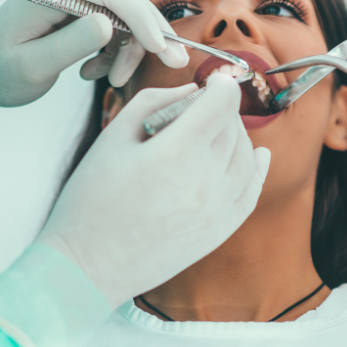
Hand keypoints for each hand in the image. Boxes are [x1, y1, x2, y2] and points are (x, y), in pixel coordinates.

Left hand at [0, 0, 187, 107]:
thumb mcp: (30, 67)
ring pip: (122, 13)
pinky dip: (113, 49)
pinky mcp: (76, 7)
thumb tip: (108, 25)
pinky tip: (94, 71)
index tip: (162, 48)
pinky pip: (112, 23)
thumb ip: (69, 44)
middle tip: (175, 62)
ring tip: (111, 79)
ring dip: (128, 48)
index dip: (140, 16)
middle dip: (150, 32)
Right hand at [36, 73, 270, 307]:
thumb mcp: (113, 136)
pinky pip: (251, 190)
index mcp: (174, 153)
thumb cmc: (92, 198)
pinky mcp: (220, 230)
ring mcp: (216, 209)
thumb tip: (194, 91)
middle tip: (197, 111)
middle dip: (220, 111)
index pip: (222, 103)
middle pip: (233, 128)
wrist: (88, 264)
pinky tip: (258, 154)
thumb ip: (156, 102)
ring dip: (235, 136)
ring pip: (246, 155)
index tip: (213, 82)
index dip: (220, 85)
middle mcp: (203, 181)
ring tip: (212, 132)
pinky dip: (257, 168)